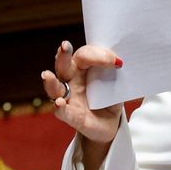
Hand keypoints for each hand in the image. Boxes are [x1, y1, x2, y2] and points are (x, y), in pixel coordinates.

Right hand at [41, 41, 123, 169]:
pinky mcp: (70, 116)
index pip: (84, 55)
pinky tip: (60, 102)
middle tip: (65, 46)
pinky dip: (59, 107)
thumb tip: (123, 63)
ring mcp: (68, 98)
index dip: (98, 55)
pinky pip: (61, 111)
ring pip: (55, 88)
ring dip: (51, 81)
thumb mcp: (118, 85)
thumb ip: (119, 75)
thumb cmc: (110, 98)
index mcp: (83, 69)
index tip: (117, 62)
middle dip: (62, 55)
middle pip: (63, 66)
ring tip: (47, 75)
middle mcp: (71, 81)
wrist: (110, 124)